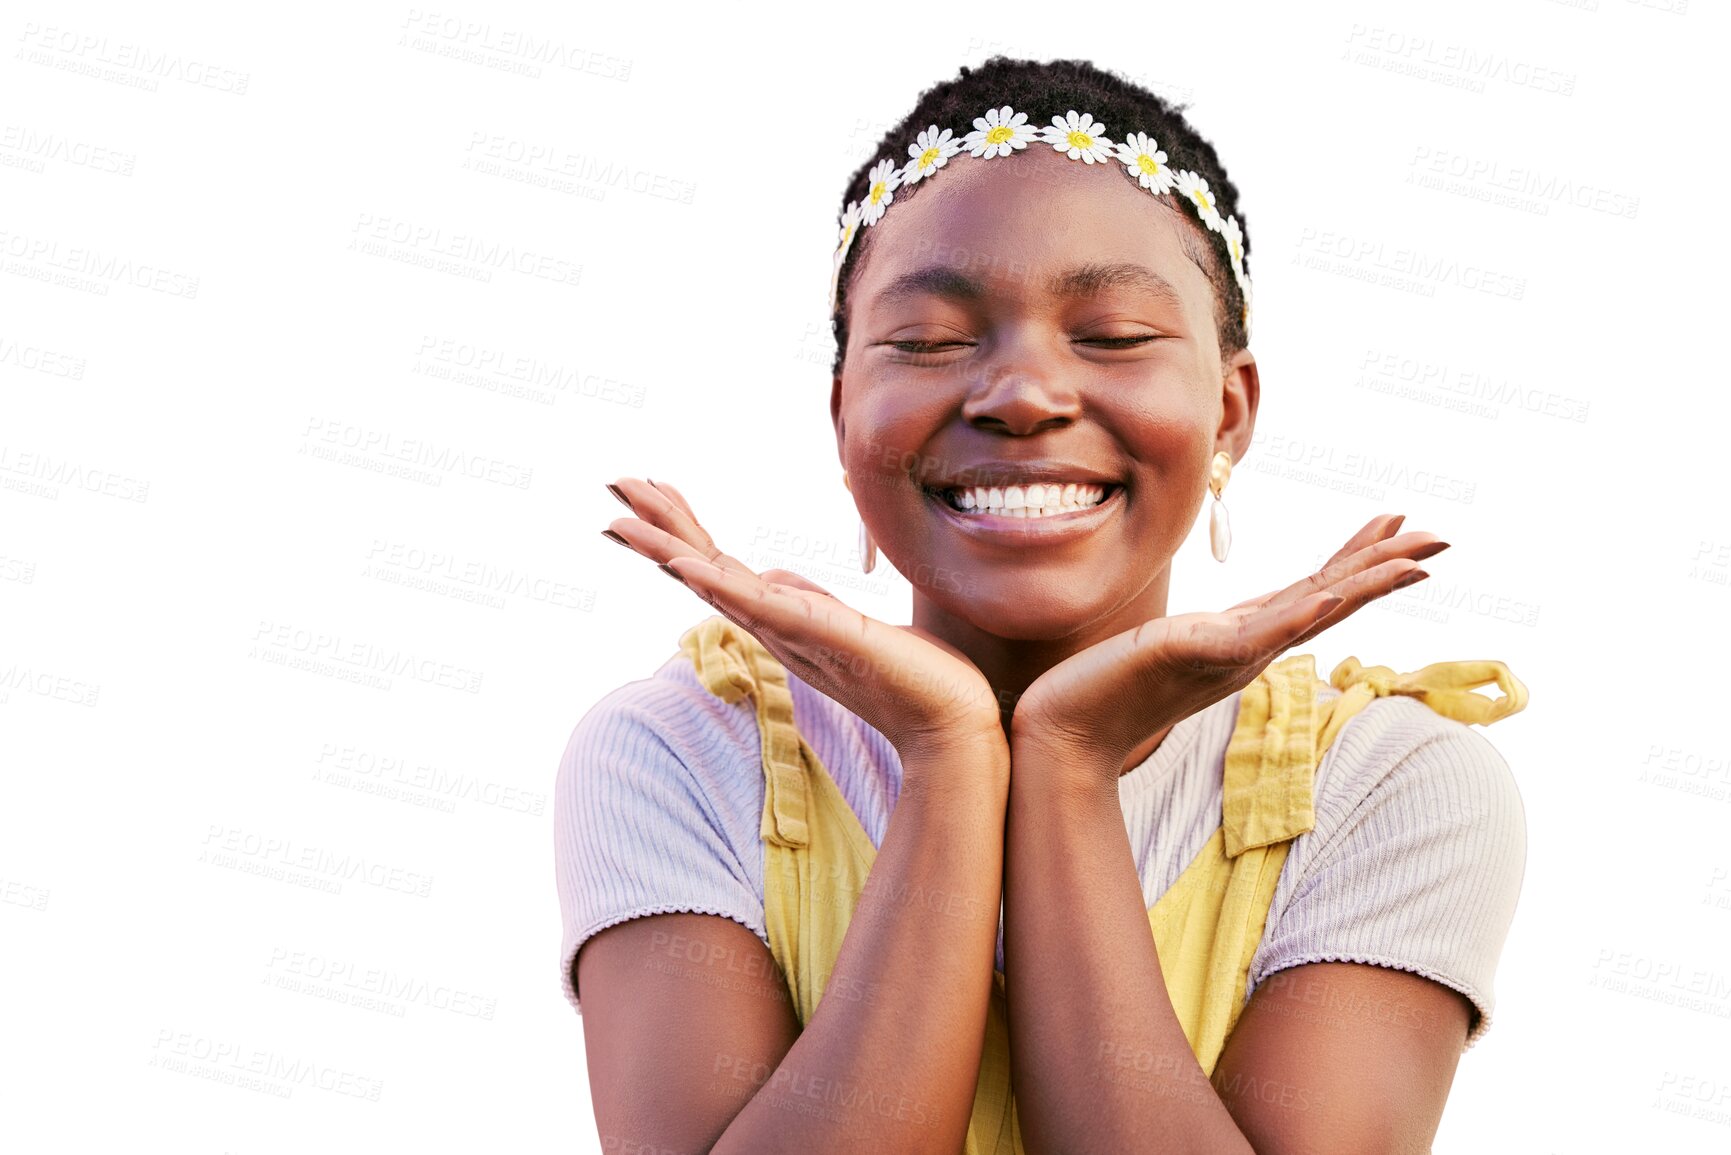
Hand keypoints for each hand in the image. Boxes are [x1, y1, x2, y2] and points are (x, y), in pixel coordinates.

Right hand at [602, 477, 1007, 768]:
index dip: (682, 528)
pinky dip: (718, 584)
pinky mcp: (820, 638)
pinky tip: (685, 564)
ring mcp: (792, 635)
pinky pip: (759, 608)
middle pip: (703, 569)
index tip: (649, 489)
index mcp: (781, 619)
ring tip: (623, 521)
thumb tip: (772, 574)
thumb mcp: (849, 624)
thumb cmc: (909, 676)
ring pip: (716, 584)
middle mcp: (775, 628)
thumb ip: (807, 601)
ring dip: (668, 550)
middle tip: (615, 485)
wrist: (949, 723)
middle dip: (657, 528)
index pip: (720, 566)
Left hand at [1009, 514, 1449, 771]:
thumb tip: (1202, 626)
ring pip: (1311, 613)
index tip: (1396, 527)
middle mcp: (1246, 651)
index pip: (1311, 593)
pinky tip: (1334, 591)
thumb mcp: (1157, 651)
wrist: (1062, 732)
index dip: (1356, 561)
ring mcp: (1228, 657)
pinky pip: (1261, 633)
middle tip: (1440, 538)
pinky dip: (1301, 612)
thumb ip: (1190, 638)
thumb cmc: (1100, 694)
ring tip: (1413, 558)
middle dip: (1385, 567)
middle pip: (1329, 600)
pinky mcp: (1198, 658)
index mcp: (1240, 643)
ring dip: (1364, 584)